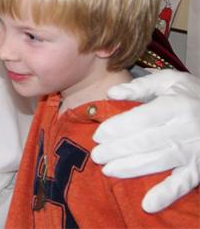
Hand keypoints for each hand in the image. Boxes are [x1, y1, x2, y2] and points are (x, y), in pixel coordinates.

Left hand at [92, 70, 199, 212]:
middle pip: (147, 141)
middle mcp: (187, 128)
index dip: (119, 127)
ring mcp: (195, 150)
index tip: (98, 135)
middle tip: (96, 156)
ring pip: (159, 161)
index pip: (143, 118)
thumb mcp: (170, 81)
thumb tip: (110, 93)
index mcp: (177, 105)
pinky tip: (148, 204)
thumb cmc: (192, 94)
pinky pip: (183, 183)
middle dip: (118, 150)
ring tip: (108, 171)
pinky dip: (166, 194)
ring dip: (132, 168)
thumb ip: (140, 86)